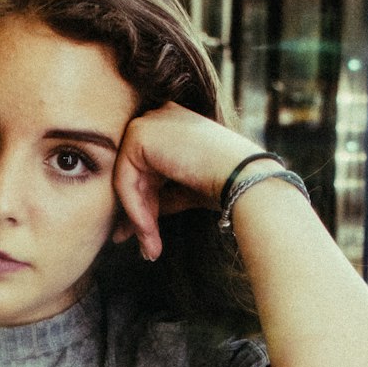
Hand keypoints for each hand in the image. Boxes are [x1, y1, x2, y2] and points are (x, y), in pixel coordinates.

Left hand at [112, 103, 260, 261]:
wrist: (242, 175)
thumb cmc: (223, 183)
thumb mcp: (183, 189)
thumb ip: (158, 197)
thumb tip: (131, 223)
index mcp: (170, 124)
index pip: (146, 169)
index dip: (144, 205)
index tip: (145, 236)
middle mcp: (157, 117)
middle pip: (135, 175)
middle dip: (138, 215)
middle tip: (145, 249)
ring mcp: (147, 122)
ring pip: (128, 181)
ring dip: (139, 219)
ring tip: (151, 249)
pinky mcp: (139, 134)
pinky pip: (125, 180)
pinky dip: (135, 209)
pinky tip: (147, 230)